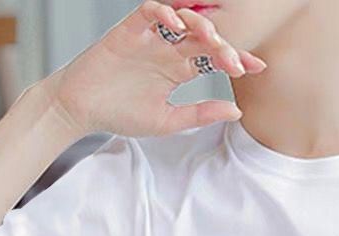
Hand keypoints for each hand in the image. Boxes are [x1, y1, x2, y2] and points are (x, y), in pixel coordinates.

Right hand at [38, 0, 265, 138]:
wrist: (81, 110)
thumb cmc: (120, 114)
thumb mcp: (168, 120)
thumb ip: (200, 114)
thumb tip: (237, 110)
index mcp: (178, 71)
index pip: (213, 58)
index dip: (236, 59)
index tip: (257, 67)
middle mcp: (167, 51)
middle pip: (203, 38)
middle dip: (223, 45)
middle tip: (234, 61)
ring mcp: (149, 39)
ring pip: (181, 19)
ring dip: (200, 25)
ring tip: (212, 39)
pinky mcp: (127, 30)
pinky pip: (149, 11)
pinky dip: (164, 13)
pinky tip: (177, 26)